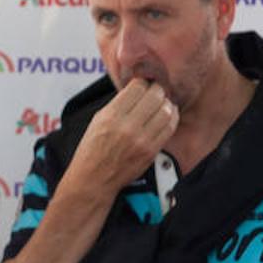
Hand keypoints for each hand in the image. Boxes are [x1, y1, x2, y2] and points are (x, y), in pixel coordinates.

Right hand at [70, 79, 177, 194]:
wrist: (93, 180)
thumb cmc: (91, 151)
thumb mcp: (97, 121)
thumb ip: (117, 105)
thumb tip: (136, 91)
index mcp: (110, 116)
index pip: (137, 87)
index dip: (142, 82)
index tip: (143, 84)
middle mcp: (127, 126)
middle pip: (155, 95)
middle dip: (157, 90)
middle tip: (155, 91)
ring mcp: (141, 139)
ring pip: (166, 110)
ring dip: (165, 103)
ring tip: (161, 103)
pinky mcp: (151, 150)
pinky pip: (169, 127)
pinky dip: (171, 118)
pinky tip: (166, 116)